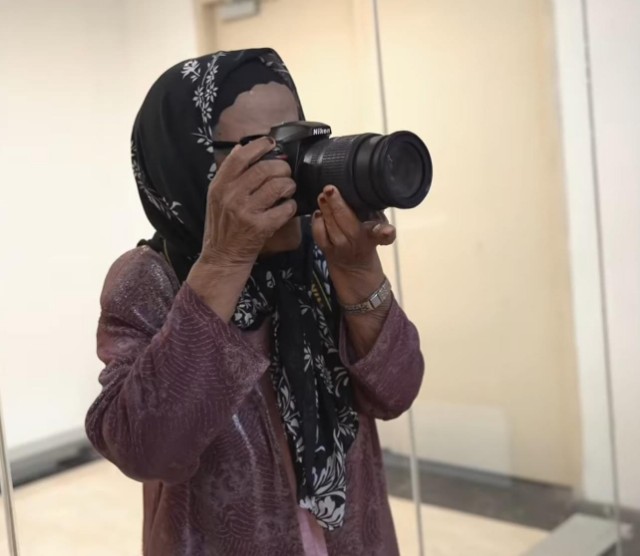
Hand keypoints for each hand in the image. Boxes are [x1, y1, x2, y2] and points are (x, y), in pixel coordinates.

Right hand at [199, 137, 296, 267]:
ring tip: (288, 189)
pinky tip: (287, 207)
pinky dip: (291, 205)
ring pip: (277, 186)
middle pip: (264, 169)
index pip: (240, 157)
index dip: (259, 146)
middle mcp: (231, 197)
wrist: (222, 257)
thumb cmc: (222, 227)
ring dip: (289, 185)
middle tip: (285, 172)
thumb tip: (241, 148)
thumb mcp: (216, 197)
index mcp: (219, 186)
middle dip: (281, 167)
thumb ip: (228, 173)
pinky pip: (285, 208)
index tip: (271, 143)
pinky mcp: (260, 227)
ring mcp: (246, 212)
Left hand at [312, 185, 395, 305]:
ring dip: (325, 210)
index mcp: (373, 236)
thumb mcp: (377, 228)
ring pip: (331, 227)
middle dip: (337, 204)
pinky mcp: (326, 249)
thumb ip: (375, 215)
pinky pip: (319, 235)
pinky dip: (317, 222)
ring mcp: (340, 246)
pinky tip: (318, 212)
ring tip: (322, 197)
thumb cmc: (367, 239)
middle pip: (348, 223)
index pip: (381, 235)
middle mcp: (357, 242)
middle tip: (330, 189)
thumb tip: (367, 192)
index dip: (385, 232)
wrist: (354, 267)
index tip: (387, 230)